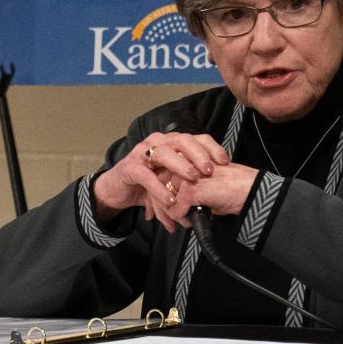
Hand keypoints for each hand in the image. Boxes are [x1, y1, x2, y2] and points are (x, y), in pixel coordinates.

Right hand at [93, 128, 229, 231]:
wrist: (118, 190)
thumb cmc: (148, 183)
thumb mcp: (172, 182)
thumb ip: (190, 188)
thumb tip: (213, 204)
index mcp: (171, 143)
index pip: (196, 139)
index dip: (211, 148)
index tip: (224, 161)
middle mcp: (158, 143)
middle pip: (182, 141)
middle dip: (198, 154)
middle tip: (209, 170)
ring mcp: (142, 152)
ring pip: (164, 153)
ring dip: (181, 165)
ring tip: (193, 178)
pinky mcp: (129, 167)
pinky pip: (146, 176)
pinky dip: (159, 188)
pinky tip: (170, 199)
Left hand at [163, 163, 258, 228]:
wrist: (249, 189)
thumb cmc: (232, 187)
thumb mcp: (204, 185)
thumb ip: (186, 189)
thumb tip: (173, 204)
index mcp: (184, 159)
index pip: (159, 178)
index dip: (159, 198)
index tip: (162, 214)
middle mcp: (182, 163)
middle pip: (157, 188)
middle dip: (161, 211)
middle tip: (169, 225)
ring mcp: (185, 175)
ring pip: (164, 200)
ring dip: (173, 216)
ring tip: (185, 223)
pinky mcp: (190, 189)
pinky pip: (175, 211)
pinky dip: (184, 220)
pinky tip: (196, 219)